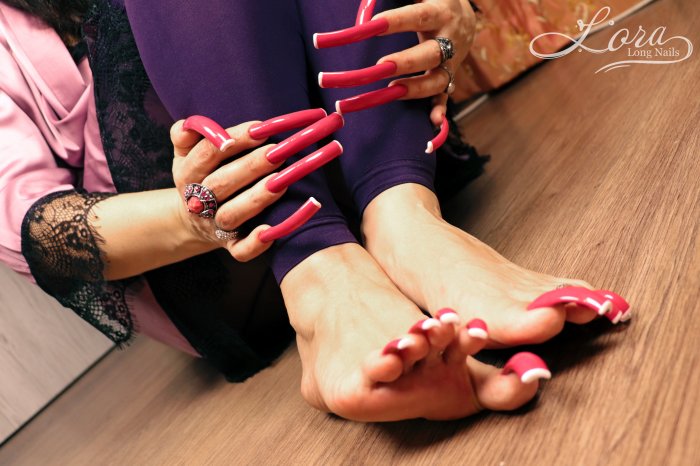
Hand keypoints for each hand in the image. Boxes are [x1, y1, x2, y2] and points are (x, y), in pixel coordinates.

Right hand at [171, 118, 284, 261]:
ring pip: (232, 214)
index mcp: (186, 174)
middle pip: (221, 183)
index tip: (260, 128)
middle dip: (251, 166)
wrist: (194, 219)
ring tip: (283, 181)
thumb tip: (188, 125)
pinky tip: (270, 229)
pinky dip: (255, 244)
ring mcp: (214, 226)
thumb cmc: (201, 176)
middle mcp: (198, 202)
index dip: (234, 139)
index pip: (208, 153)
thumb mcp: (185, 154)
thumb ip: (186, 135)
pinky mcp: (231, 246)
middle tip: (278, 151)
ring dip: (257, 198)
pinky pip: (241, 250)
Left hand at [374, 0, 475, 124]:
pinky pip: (445, 96)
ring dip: (418, 88)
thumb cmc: (431, 2)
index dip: (397, 21)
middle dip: (407, 62)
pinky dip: (439, 109)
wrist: (463, 17)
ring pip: (439, 79)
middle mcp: (450, 38)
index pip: (419, 15)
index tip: (373, 26)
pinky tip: (433, 122)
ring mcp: (452, 61)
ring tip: (393, 91)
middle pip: (431, 53)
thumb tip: (367, 12)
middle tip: (381, 66)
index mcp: (441, 11)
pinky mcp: (449, 77)